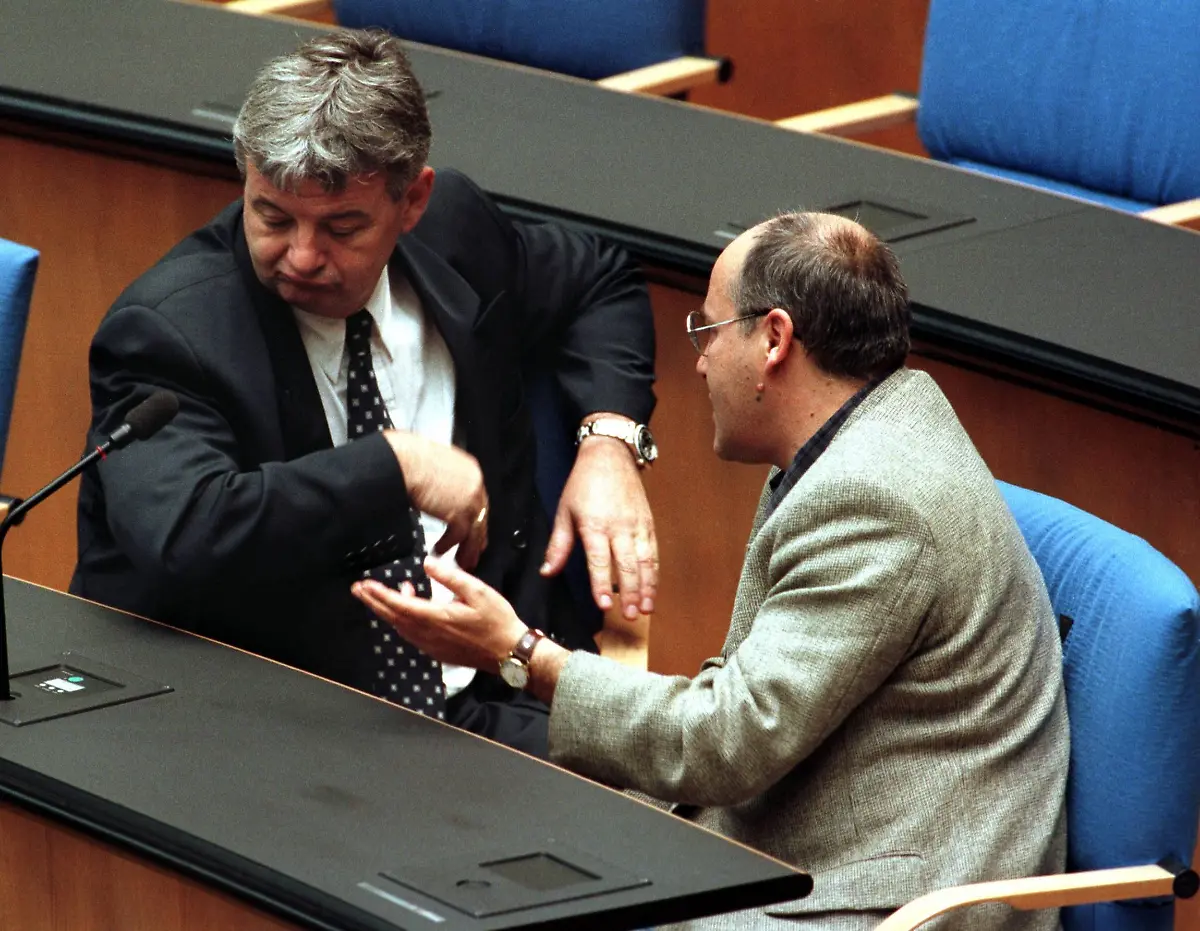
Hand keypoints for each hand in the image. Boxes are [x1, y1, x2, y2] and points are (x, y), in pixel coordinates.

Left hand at [352, 555, 526, 669]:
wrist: (508, 652)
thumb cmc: (496, 619)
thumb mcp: (477, 591)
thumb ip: (450, 577)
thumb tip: (427, 563)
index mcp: (435, 617)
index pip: (398, 604)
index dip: (379, 594)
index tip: (364, 584)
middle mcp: (428, 633)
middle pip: (393, 617)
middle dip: (374, 602)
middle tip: (358, 590)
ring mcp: (431, 645)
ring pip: (401, 627)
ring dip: (388, 611)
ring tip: (383, 595)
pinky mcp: (437, 651)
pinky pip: (411, 635)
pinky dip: (403, 621)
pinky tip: (408, 611)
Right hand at [384, 430, 488, 568]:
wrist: (403, 461)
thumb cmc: (407, 459)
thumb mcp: (432, 467)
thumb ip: (440, 481)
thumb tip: (433, 491)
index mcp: (469, 469)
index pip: (477, 498)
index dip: (474, 515)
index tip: (473, 527)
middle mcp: (474, 483)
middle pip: (480, 515)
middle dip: (476, 536)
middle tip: (474, 550)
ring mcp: (470, 499)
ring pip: (474, 530)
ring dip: (467, 548)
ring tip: (461, 561)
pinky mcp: (458, 512)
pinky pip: (458, 535)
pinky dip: (448, 545)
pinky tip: (439, 550)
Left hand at [541, 428, 657, 618]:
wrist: (610, 455)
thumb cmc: (583, 484)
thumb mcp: (564, 512)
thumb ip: (558, 545)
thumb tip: (547, 572)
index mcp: (594, 525)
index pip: (599, 561)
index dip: (601, 585)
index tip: (605, 606)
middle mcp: (618, 527)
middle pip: (627, 565)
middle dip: (630, 593)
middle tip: (630, 616)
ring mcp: (636, 526)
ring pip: (645, 562)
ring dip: (647, 587)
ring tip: (646, 609)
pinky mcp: (648, 523)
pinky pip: (653, 552)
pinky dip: (655, 573)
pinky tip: (653, 589)